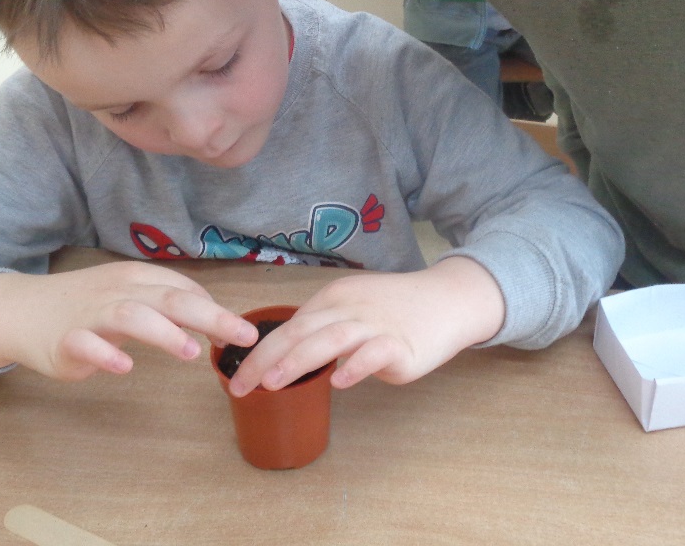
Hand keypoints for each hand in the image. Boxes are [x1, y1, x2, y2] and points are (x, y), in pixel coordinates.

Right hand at [0, 262, 256, 380]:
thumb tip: (213, 316)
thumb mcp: (128, 293)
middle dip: (210, 316)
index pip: (184, 289)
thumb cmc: (86, 304)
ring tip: (190, 352)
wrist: (22, 309)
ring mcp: (90, 315)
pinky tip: (124, 368)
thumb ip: (166, 302)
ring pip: (131, 315)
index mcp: (136, 278)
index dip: (216, 309)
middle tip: (243, 335)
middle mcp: (118, 291)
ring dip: (163, 333)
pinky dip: (106, 355)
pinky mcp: (65, 340)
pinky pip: (85, 345)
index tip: (244, 333)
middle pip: (168, 298)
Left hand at [227, 256, 503, 396]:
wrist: (447, 299)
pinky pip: (375, 353)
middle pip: (300, 331)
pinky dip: (356, 366)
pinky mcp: (401, 344)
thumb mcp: (354, 306)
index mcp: (333, 298)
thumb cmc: (396, 308)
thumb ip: (325, 326)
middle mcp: (350, 308)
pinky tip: (340, 382)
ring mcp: (376, 325)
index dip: (260, 350)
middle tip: (240, 385)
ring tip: (272, 383)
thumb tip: (289, 354)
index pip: (289, 325)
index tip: (238, 373)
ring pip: (331, 339)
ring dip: (298, 361)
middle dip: (265, 359)